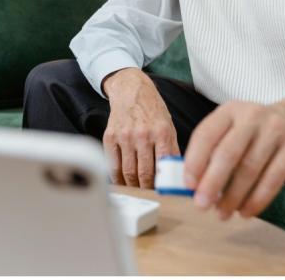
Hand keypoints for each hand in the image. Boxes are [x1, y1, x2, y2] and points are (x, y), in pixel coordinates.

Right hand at [101, 67, 180, 188]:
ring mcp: (124, 136)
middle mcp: (143, 134)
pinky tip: (122, 183)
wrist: (131, 89)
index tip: (164, 193)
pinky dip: (117, 178)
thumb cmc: (152, 109)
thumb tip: (175, 174)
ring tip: (137, 191)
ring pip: (128, 172)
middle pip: (144, 172)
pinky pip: (112, 165)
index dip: (164, 183)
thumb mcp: (168, 125)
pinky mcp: (110, 137)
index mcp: (162, 132)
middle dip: (148, 188)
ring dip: (133, 186)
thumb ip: (171, 149)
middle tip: (150, 195)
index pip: (164, 165)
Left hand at [183, 91, 284, 219]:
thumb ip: (214, 149)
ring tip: (222, 213)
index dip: (195, 161)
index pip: (207, 134)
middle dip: (212, 182)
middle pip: (228, 152)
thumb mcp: (234, 127)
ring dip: (234, 196)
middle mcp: (252, 116)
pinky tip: (246, 211)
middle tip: (201, 205)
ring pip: (251, 168)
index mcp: (230, 110)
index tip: (188, 185)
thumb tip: (193, 184)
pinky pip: (274, 178)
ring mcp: (276, 130)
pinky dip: (257, 199)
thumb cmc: (257, 130)